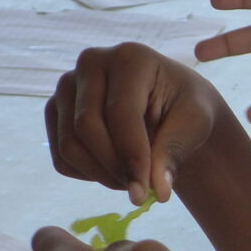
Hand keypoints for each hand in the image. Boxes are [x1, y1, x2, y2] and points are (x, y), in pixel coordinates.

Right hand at [46, 43, 223, 204]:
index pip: (120, 113)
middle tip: (141, 192)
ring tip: (134, 182)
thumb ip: (175, 151)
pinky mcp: (55, 111)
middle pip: (86, 129)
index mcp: (130, 57)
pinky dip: (89, 175)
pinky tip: (117, 171)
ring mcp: (67, 86)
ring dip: (102, 176)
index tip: (146, 193)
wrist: (170, 105)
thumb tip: (158, 191)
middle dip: (115, 168)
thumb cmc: (187, 108)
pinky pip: (61, 158)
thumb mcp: (195, 122)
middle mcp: (90, 63)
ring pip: (69, 146)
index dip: (132, 156)